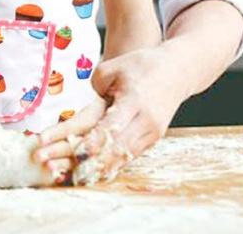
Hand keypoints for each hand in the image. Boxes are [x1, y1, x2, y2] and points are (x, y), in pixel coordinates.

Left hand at [35, 45, 186, 181]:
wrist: (177, 70)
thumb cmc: (143, 65)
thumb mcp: (114, 67)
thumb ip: (95, 85)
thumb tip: (85, 103)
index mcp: (134, 101)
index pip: (111, 127)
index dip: (93, 142)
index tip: (75, 152)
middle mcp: (145, 121)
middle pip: (116, 149)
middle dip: (90, 161)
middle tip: (65, 169)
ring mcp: (152, 133)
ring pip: (123, 158)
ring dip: (99, 168)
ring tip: (73, 176)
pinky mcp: (153, 140)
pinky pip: (130, 157)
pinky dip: (112, 165)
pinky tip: (94, 172)